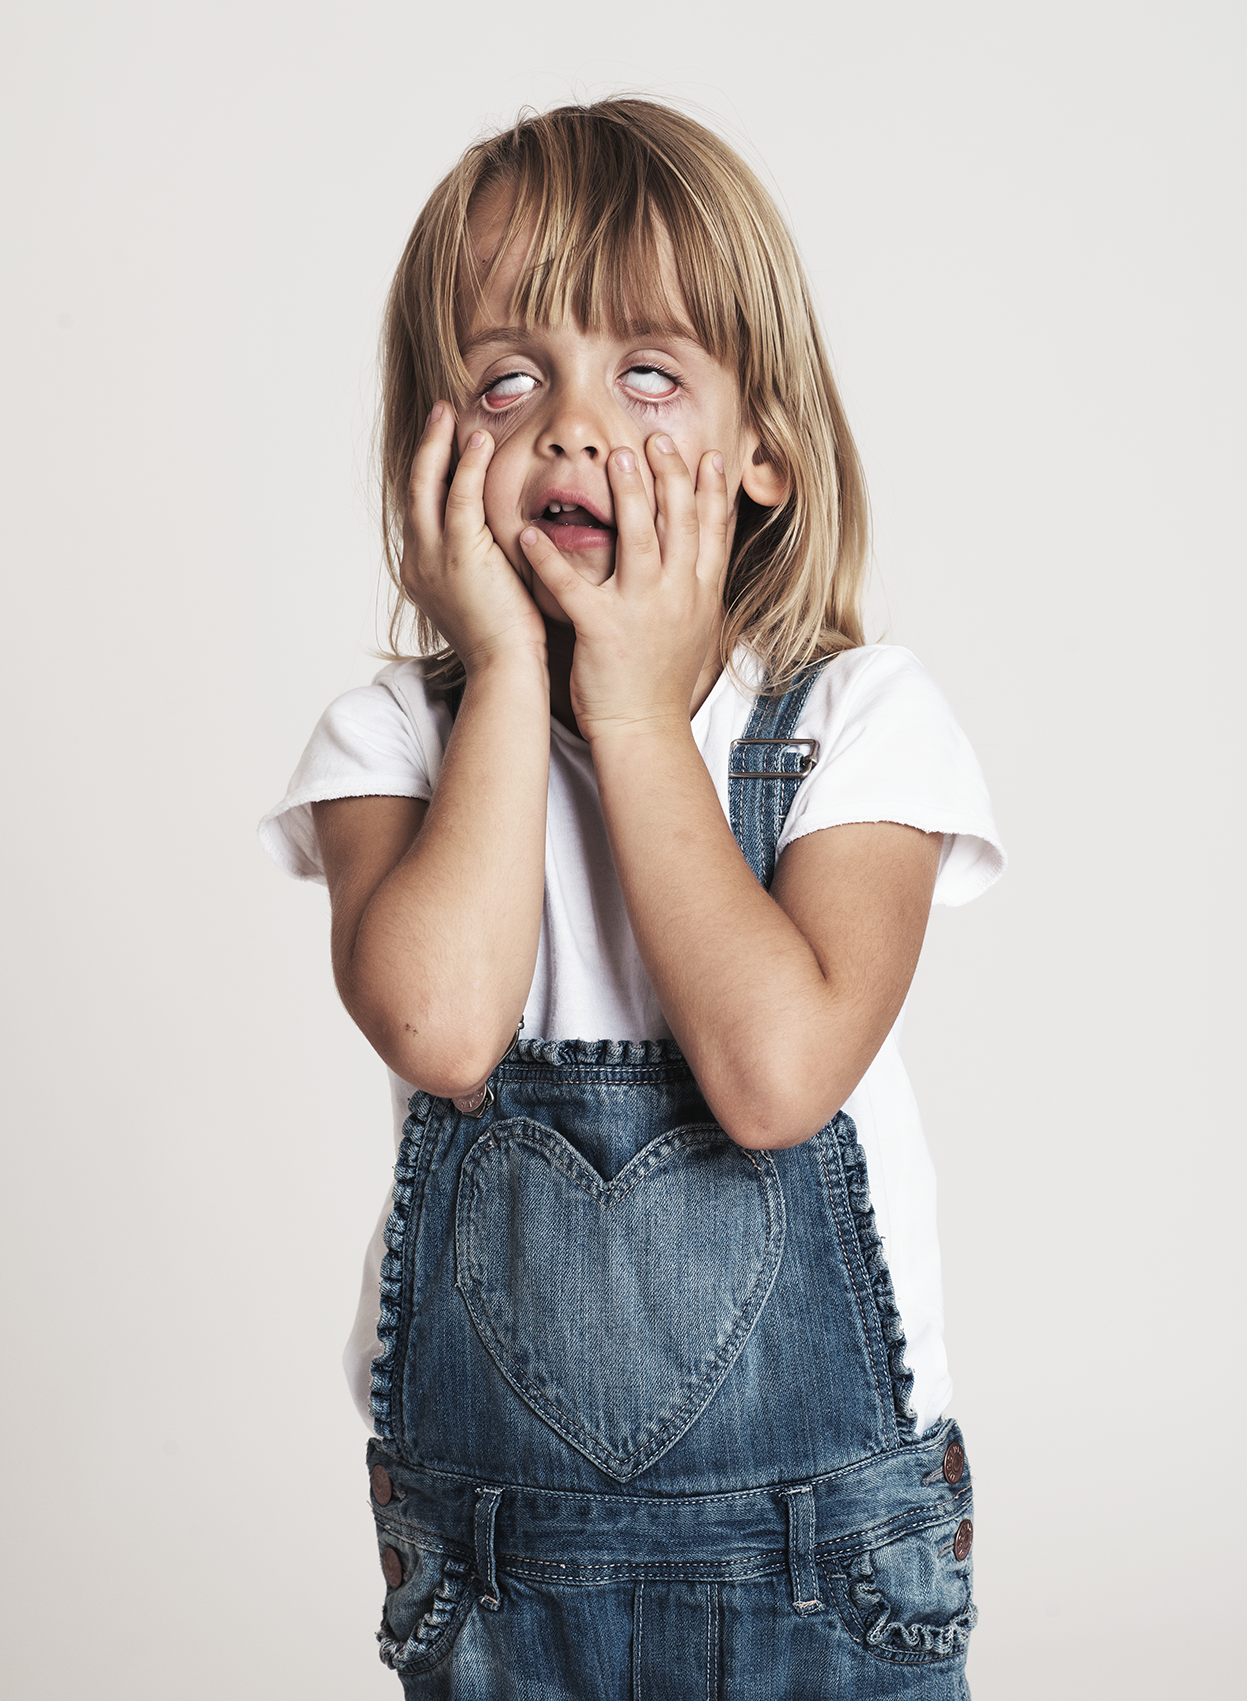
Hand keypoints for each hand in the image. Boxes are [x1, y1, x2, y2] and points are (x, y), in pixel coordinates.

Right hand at [402, 404, 546, 672]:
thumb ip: (486, 562)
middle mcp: (417, 562)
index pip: (422, 510)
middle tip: (440, 414)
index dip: (431, 474)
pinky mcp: (458, 556)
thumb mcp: (488, 594)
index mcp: (422, 572)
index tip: (446, 444)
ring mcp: (432, 558)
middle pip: (414, 491)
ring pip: (428, 487)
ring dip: (440, 445)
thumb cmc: (508, 641)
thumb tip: (506, 539)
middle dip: (426, 449)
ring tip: (452, 413)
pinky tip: (481, 439)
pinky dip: (469, 465)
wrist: (506, 671)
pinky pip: (459, 497)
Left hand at [519, 434, 729, 741]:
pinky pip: (572, 585)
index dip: (710, 490)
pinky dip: (550, 557)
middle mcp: (675, 595)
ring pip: (638, 540)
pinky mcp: (602, 630)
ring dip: (627, 495)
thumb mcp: (694, 628)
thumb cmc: (661, 681)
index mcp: (698, 594)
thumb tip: (697, 549)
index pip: (712, 531)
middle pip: (678, 522)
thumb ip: (693, 585)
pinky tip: (530, 531)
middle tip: (652, 438)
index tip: (708, 455)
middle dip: (668, 475)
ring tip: (613, 458)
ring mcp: (641, 610)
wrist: (645, 730)